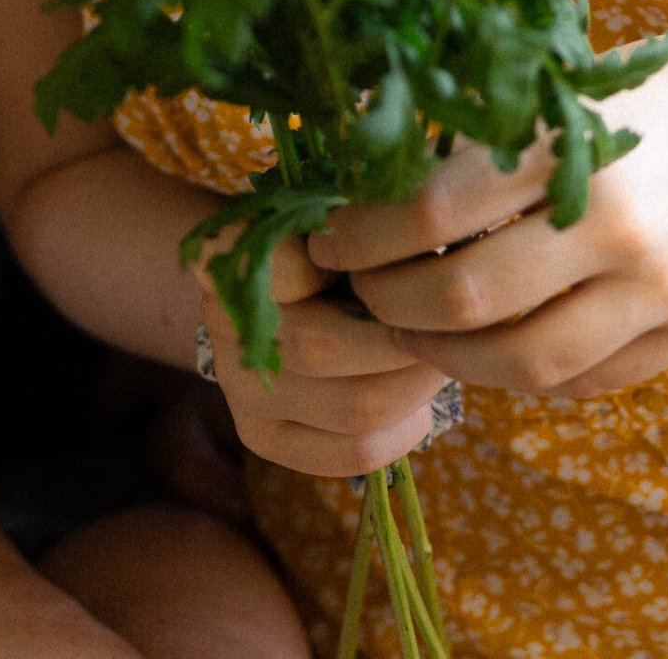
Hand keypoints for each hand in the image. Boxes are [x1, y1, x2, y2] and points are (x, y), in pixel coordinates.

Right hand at [195, 235, 452, 477]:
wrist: (270, 289)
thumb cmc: (321, 244)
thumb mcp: (332, 215)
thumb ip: (359, 230)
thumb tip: (429, 252)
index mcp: (228, 252)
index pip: (286, 265)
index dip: (351, 267)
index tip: (391, 261)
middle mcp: (221, 322)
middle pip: (327, 348)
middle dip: (404, 343)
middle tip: (446, 327)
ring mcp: (236, 384)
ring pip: (351, 407)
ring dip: (413, 387)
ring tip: (437, 362)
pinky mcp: (260, 435)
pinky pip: (349, 452)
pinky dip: (400, 434)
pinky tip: (417, 409)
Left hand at [308, 31, 667, 401]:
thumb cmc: (648, 95)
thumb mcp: (564, 87)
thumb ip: (478, 129)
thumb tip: (355, 157)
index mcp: (569, 143)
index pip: (432, 211)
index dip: (363, 235)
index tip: (327, 237)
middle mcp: (617, 223)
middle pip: (465, 299)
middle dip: (388, 303)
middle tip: (357, 290)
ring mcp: (659, 287)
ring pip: (521, 361)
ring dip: (445, 356)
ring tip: (408, 327)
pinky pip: (580, 380)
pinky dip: (519, 373)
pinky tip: (485, 345)